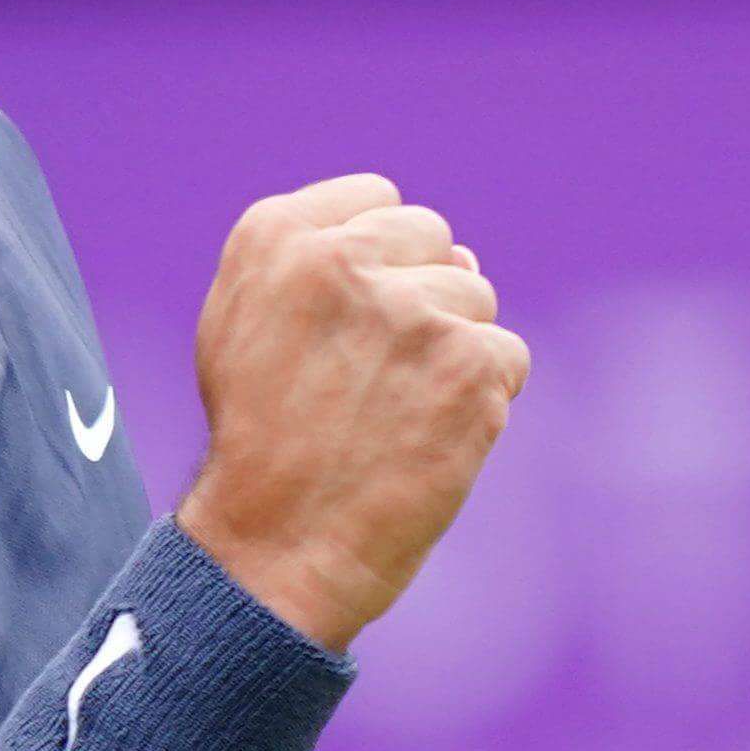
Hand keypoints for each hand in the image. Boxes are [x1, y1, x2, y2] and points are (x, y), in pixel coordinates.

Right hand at [175, 175, 526, 651]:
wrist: (274, 550)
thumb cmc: (259, 443)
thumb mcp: (241, 325)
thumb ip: (316, 260)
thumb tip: (450, 247)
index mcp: (276, 235)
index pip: (379, 200)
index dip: (379, 262)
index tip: (352, 324)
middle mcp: (343, 259)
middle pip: (435, 242)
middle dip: (420, 300)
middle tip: (373, 380)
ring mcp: (411, 310)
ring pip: (476, 299)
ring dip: (452, 353)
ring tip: (394, 415)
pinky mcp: (469, 363)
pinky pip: (507, 356)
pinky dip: (482, 401)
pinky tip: (429, 439)